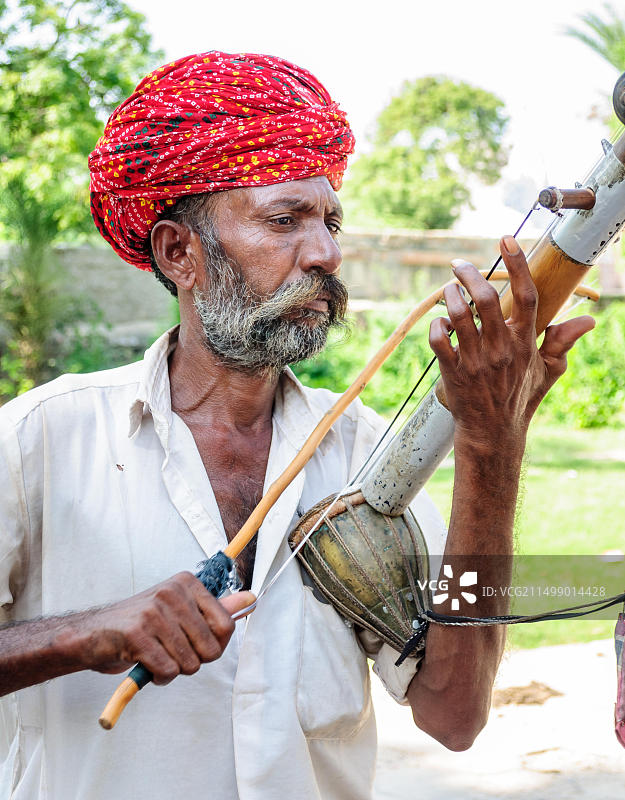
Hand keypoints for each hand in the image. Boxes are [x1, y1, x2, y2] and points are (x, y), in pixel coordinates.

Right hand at [82, 572, 253, 684]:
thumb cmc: (141, 624)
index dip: (215, 646)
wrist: (91, 634)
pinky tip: (146, 665)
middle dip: (194, 661)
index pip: (226, 625)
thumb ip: (215, 608)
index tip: (197, 646)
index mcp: (187, 583)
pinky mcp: (137, 635)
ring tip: (156, 657)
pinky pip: (168, 671)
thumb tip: (251, 598)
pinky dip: (159, 677)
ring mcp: (154, 612)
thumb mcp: (179, 609)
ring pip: (190, 663)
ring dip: (174, 670)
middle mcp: (173, 592)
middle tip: (172, 652)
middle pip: (210, 649)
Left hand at [429, 235, 593, 449]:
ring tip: (447, 290)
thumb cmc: (520, 398)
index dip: (517, 264)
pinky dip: (435, 326)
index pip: (525, 295)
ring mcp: (475, 361)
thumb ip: (562, 342)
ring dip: (450, 297)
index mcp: (525, 342)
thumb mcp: (547, 371)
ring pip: (459, 316)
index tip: (506, 239)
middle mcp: (501, 349)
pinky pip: (438, 340)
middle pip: (485, 299)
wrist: (494, 433)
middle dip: (468, 274)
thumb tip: (588, 321)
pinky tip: (440, 322)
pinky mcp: (452, 373)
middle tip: (457, 265)